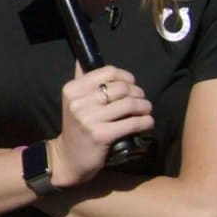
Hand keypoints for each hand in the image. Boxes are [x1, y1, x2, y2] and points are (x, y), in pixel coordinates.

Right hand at [50, 66, 152, 188]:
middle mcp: (79, 102)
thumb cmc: (75, 127)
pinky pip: (131, 123)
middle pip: (121, 88)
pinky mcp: (101, 135)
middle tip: (142, 100)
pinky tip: (148, 123)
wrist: (68, 158)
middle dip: (138, 93)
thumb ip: (80, 79)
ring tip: (146, 110)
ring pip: (129, 104)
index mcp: (72, 89)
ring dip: (144, 107)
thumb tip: (82, 57)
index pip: (108, 72)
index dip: (126, 76)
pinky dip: (145, 122)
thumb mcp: (73, 101)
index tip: (132, 84)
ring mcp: (89, 119)